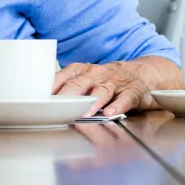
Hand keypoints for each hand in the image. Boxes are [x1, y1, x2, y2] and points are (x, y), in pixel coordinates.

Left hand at [53, 56, 181, 116]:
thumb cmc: (107, 79)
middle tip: (58, 107)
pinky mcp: (134, 90)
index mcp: (81, 71)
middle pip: (79, 84)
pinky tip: (111, 112)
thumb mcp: (86, 79)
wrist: (144, 73)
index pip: (63, 77)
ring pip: (102, 90)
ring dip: (92, 102)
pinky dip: (118, 105)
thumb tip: (44, 102)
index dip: (51, 88)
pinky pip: (126, 98)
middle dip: (67, 95)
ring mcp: (116, 82)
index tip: (41, 100)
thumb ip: (67, 87)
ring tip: (84, 113)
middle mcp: (97, 74)